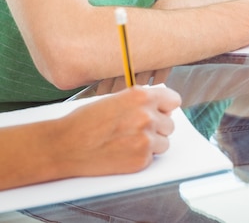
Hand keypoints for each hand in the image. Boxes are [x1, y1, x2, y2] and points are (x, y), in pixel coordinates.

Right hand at [56, 85, 180, 176]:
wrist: (66, 145)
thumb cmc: (86, 121)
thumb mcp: (115, 98)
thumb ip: (139, 101)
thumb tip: (158, 107)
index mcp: (141, 96)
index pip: (173, 100)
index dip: (166, 107)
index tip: (162, 111)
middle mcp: (147, 116)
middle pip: (170, 123)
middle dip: (158, 127)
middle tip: (138, 129)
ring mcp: (145, 139)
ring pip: (164, 142)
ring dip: (152, 143)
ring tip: (130, 141)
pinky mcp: (141, 160)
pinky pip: (152, 158)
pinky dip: (141, 157)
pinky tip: (123, 152)